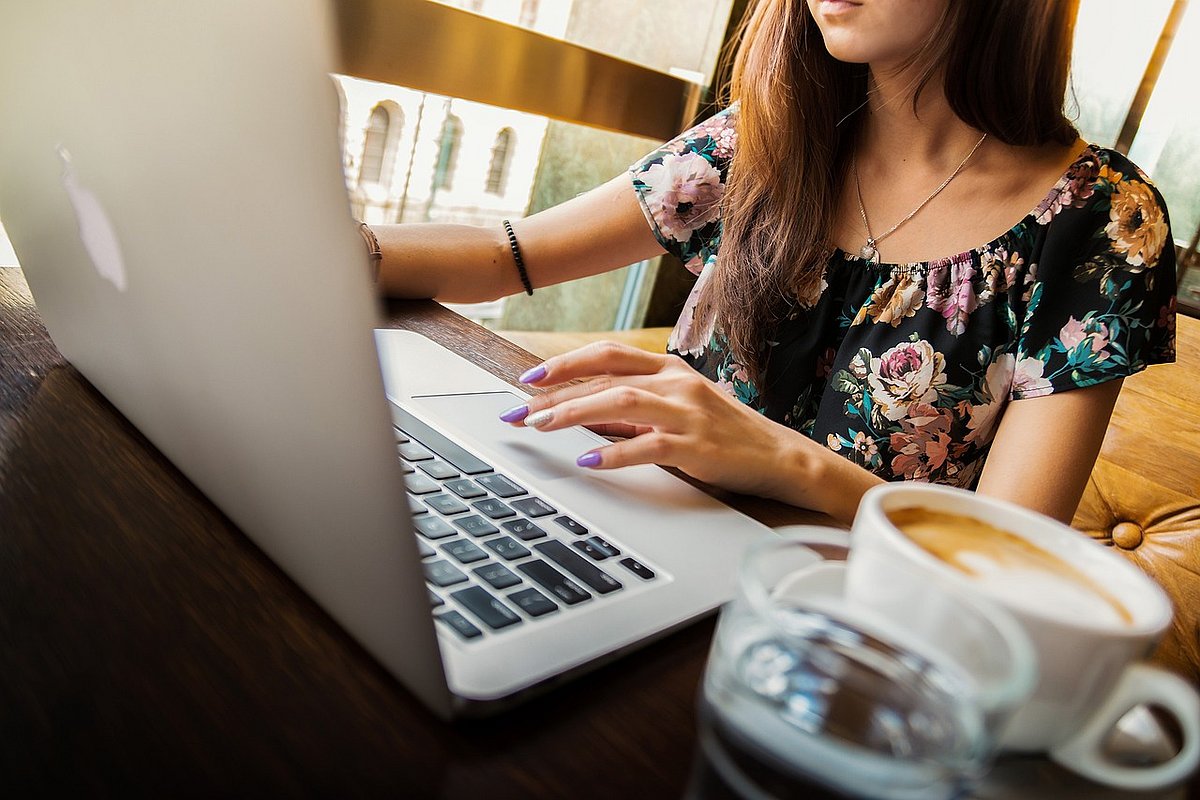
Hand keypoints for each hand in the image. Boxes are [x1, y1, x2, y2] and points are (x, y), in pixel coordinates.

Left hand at [498, 341, 834, 504]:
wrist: (780, 457)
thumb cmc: (724, 434)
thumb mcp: (676, 410)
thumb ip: (633, 409)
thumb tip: (583, 414)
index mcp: (668, 368)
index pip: (606, 355)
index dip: (564, 364)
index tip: (528, 378)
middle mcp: (676, 382)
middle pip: (604, 377)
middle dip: (554, 393)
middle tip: (518, 411)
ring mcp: (687, 412)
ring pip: (620, 403)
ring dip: (574, 413)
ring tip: (541, 426)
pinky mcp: (696, 446)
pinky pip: (647, 446)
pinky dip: (613, 453)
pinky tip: (588, 459)